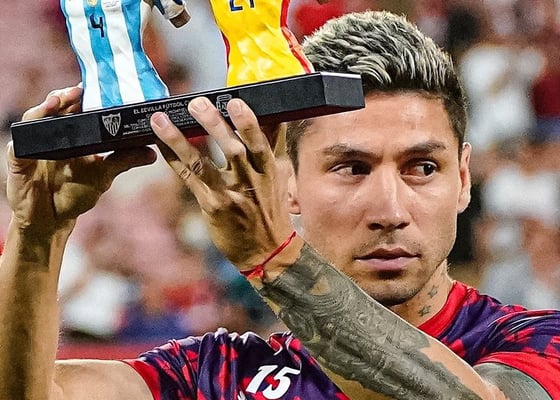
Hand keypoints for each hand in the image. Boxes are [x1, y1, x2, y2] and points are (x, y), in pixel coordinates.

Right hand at [7, 85, 156, 235]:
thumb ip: (124, 161)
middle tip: (81, 90)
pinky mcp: (19, 161)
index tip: (100, 87)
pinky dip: (27, 136)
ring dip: (47, 107)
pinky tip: (38, 129)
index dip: (86, 95)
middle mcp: (52, 135)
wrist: (52, 219)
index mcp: (72, 135)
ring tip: (61, 101)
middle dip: (68, 95)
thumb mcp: (103, 175)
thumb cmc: (74, 193)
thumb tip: (151, 153)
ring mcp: (34, 146)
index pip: (77, 107)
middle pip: (57, 106)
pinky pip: (19, 146)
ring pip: (36, 118)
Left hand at [150, 97, 293, 269]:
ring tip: (160, 119)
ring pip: (203, 163)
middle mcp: (250, 180)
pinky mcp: (212, 205)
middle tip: (196, 103)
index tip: (234, 99)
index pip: (260, 142)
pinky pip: (189, 179)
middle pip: (233, 149)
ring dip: (180, 140)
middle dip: (215, 125)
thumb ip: (273, 143)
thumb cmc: (271, 207)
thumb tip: (274, 113)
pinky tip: (159, 142)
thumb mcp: (279, 175)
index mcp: (269, 169)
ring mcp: (229, 194)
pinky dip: (173, 159)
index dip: (247, 122)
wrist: (268, 250)